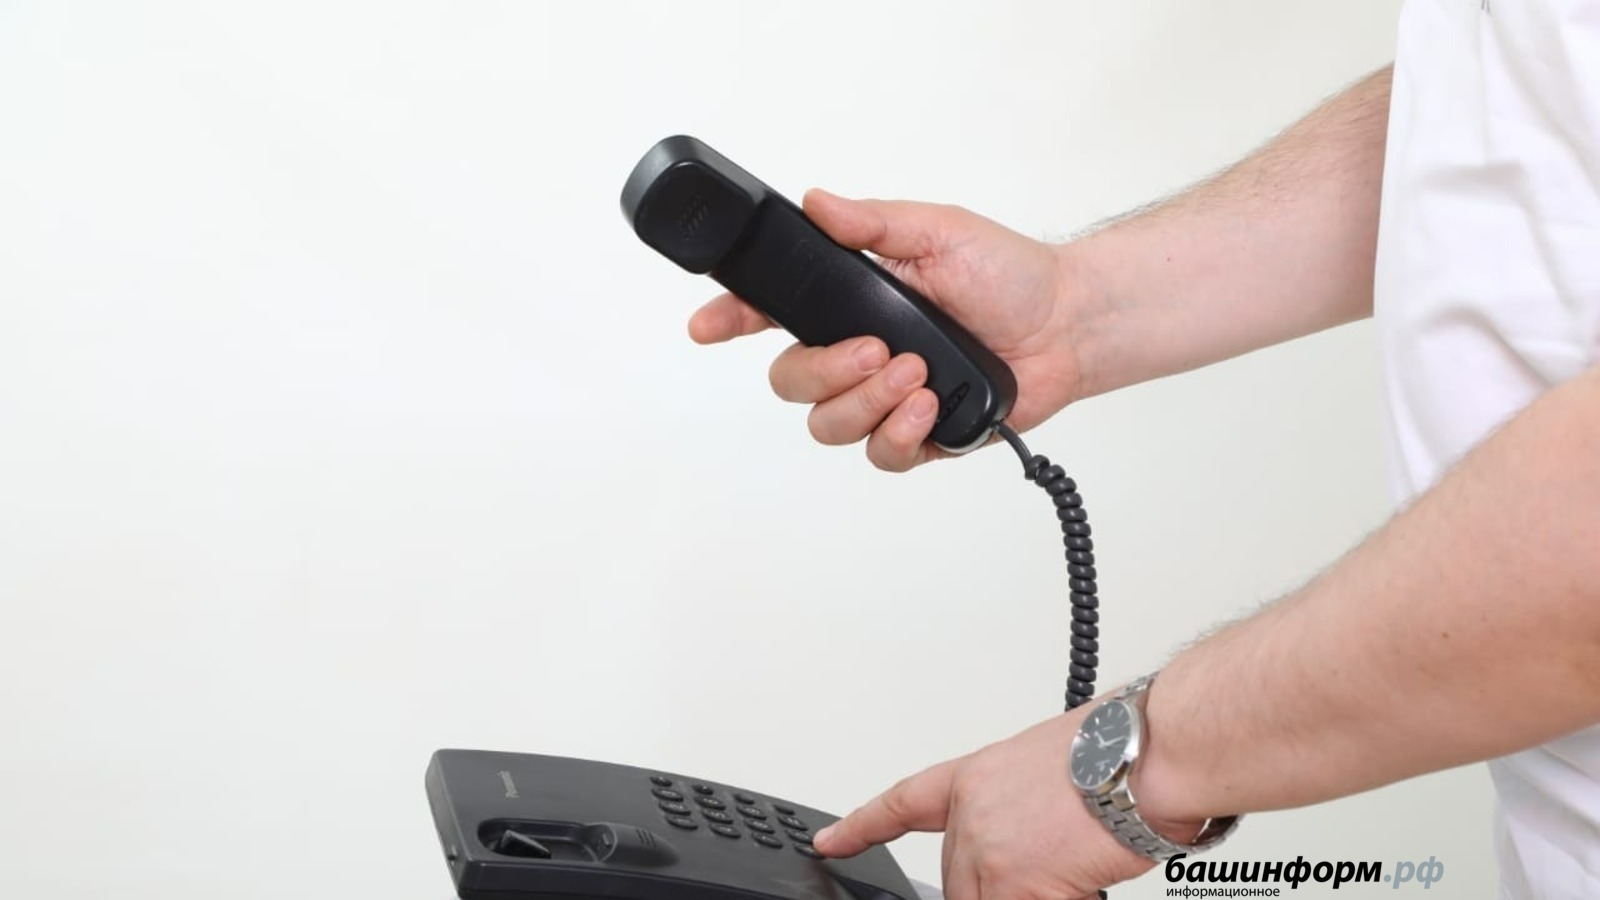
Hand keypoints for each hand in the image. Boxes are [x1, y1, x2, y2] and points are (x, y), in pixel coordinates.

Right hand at [687, 189, 1094, 471]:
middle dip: (826, 371)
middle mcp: (858, 352)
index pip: (771, 310)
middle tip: (878, 350)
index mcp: (850, 300)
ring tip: (917, 375)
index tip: (706, 326)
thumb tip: (817, 202)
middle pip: (790, 381)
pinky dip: (900, 434)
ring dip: (867, 402)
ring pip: (828, 425)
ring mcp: (884, 399)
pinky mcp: (918, 436)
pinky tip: (930, 406)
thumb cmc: (1007, 273)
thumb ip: (873, 222)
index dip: (730, 319)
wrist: (1068, 324)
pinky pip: (881, 456)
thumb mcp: (937, 230)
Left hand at [810, 712, 1200, 899]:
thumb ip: (1018, 808)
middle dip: (1004, 888)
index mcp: (976, 778)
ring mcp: (986, 852)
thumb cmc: (1118, 750)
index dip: (861, 826)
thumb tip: (1030, 839)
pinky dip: (1060, 899)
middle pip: (960, 883)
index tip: (830, 842)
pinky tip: (1082, 879)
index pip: (902, 805)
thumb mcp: (1047, 768)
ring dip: (1032, 893)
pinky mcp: (1013, 885)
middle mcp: (970, 814)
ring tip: (1077, 863)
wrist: (1143, 755)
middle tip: (1053, 864)